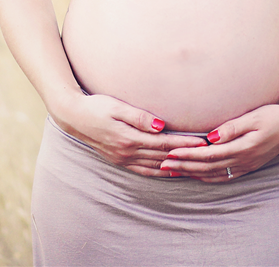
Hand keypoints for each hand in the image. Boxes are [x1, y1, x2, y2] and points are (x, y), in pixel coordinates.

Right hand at [51, 92, 209, 177]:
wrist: (72, 117)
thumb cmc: (96, 106)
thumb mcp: (117, 107)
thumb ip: (140, 117)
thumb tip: (162, 126)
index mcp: (130, 138)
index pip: (165, 143)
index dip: (185, 143)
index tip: (203, 141)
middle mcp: (128, 152)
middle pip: (163, 156)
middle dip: (186, 155)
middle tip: (206, 154)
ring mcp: (123, 158)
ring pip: (155, 166)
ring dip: (175, 166)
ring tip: (194, 166)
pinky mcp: (119, 159)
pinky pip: (143, 170)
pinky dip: (159, 172)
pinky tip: (169, 171)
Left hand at [159, 103, 278, 181]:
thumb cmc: (275, 117)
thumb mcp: (255, 117)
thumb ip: (233, 127)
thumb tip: (212, 136)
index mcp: (242, 147)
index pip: (208, 154)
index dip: (188, 154)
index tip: (170, 153)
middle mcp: (242, 160)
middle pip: (207, 167)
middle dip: (184, 166)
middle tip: (163, 165)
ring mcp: (245, 165)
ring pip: (213, 174)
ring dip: (192, 173)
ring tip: (173, 171)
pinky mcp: (248, 166)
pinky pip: (223, 176)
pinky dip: (207, 177)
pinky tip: (196, 175)